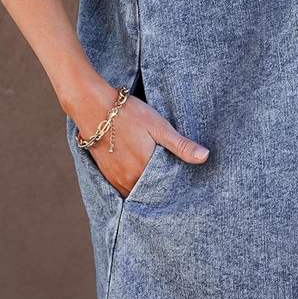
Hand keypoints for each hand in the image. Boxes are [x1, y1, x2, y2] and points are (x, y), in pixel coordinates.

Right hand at [69, 82, 208, 197]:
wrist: (92, 106)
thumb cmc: (128, 114)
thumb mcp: (159, 127)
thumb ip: (181, 145)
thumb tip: (205, 157)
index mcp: (143, 171)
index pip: (164, 190)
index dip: (174, 189)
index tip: (184, 188)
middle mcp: (127, 180)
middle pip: (149, 192)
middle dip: (160, 191)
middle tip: (173, 187)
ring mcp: (114, 178)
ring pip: (134, 191)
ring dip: (145, 188)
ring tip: (158, 181)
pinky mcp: (105, 172)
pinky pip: (122, 186)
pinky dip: (132, 184)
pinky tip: (139, 175)